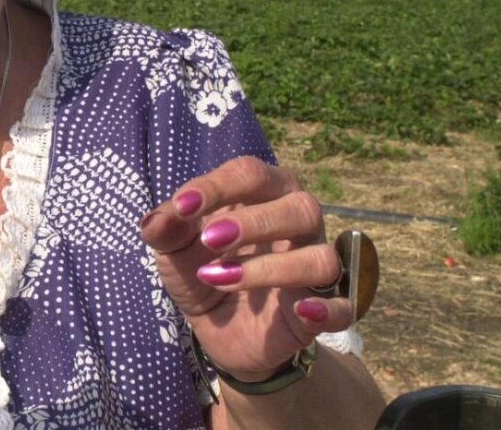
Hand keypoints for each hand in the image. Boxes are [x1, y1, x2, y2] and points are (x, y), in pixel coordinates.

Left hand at [139, 156, 351, 381]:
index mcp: (263, 193)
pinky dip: (328, 309)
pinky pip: (343, 307)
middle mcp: (298, 222)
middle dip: (254, 221)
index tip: (182, 206)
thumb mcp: (174, 250)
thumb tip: (157, 220)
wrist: (216, 327)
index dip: (217, 186)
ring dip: (271, 268)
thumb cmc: (201, 268)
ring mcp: (314, 265)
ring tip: (220, 278)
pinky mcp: (323, 309)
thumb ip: (165, 230)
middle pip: (299, 206)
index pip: (250, 174)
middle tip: (209, 240)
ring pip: (320, 257)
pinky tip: (302, 311)